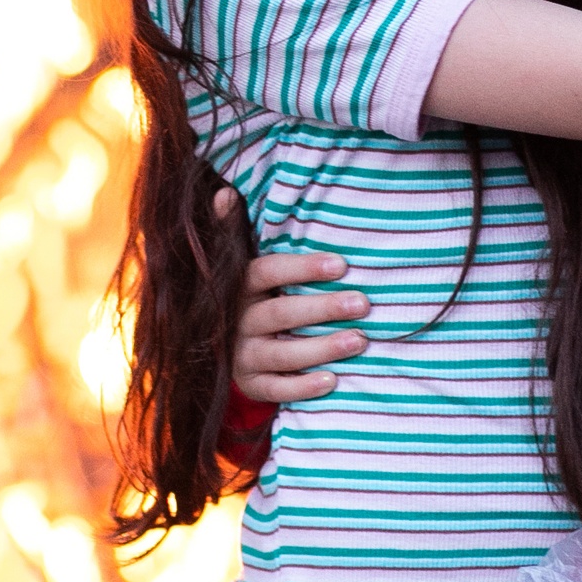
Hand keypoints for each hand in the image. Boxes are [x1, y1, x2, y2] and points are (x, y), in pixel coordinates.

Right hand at [217, 190, 367, 403]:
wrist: (218, 350)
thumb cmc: (250, 297)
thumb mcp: (240, 265)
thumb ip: (234, 232)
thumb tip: (224, 192)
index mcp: (236, 288)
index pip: (265, 273)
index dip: (301, 269)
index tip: (341, 264)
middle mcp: (235, 322)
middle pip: (279, 314)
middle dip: (322, 308)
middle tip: (363, 303)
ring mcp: (241, 357)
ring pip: (282, 353)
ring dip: (322, 348)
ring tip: (359, 340)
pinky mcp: (250, 385)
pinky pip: (276, 390)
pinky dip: (303, 387)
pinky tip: (333, 381)